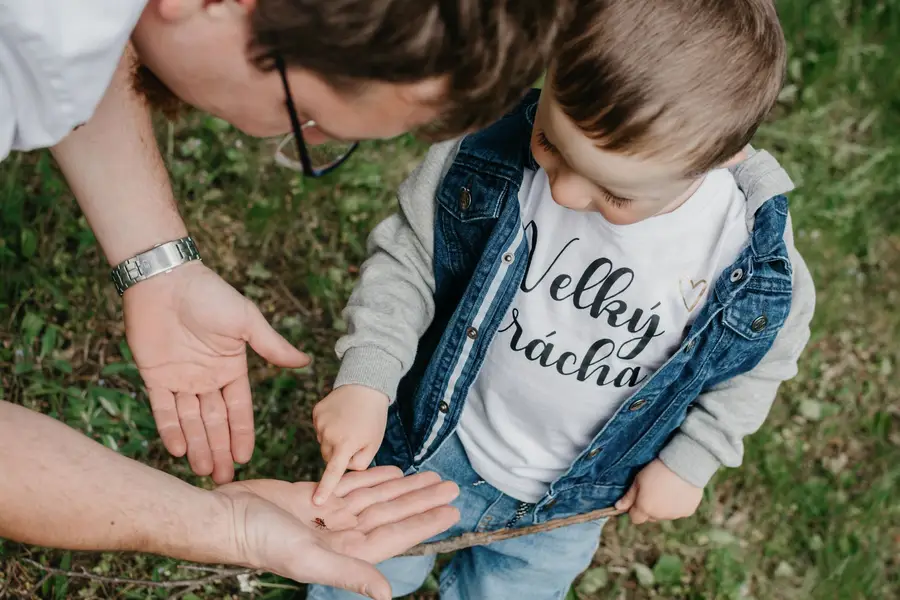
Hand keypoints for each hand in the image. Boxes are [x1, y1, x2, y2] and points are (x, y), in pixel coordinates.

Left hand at [124, 262, 308, 483]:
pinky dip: (169, 429)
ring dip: (196, 445)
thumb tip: (305, 362)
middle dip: (219, 449)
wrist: (165, 280)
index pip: (239, 408)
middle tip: (223, 478)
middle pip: (215, 421)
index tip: (245, 458)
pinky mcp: (154, 376)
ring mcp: (180, 378)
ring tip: (202, 473)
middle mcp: (207, 378)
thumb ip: (272, 346)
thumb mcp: (247, 321)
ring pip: (190, 420)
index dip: (241, 434)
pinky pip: (162, 409)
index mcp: (231, 367)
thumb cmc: (210, 295)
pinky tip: (176, 450)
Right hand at [216, 466, 459, 599]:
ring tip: (429, 475)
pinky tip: (392, 471)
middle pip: (391, 514)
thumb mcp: (309, 558)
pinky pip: (351, 486)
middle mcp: (341, 535)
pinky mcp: (313, 497)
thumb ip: (350, 572)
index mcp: (344, 552)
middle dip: (420, 500)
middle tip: (450, 485)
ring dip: (402, 487)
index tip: (450, 511)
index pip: (395, 536)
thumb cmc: (261, 541)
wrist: (225, 517)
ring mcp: (328, 516)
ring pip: (375, 498)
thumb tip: (387, 594)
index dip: (424, 523)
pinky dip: (372, 478)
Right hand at [313, 385, 389, 504]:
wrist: (365, 385)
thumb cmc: (373, 418)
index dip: (325, 488)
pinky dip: (328, 427)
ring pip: (324, 443)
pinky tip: (341, 416)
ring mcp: (320, 422)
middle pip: (329, 457)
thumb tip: (344, 468)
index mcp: (346, 443)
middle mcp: (329, 434)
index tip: (316, 503)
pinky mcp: (316, 412)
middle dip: (340, 454)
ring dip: (334, 440)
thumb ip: (360, 462)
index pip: (334, 471)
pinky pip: (320, 429)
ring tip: (349, 425)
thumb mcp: (374, 443)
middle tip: (355, 439)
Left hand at [615, 459, 702, 523]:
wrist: (683, 466)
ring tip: (668, 489)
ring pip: (665, 515)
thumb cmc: (656, 471)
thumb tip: (617, 507)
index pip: (635, 518)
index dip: (634, 509)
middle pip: (650, 517)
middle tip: (653, 491)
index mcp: (645, 509)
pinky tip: (679, 490)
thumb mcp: (638, 480)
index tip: (638, 498)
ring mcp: (675, 515)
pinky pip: (679, 511)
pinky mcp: (688, 511)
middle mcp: (659, 516)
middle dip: (649, 508)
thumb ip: (628, 496)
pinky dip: (678, 504)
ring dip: (664, 507)